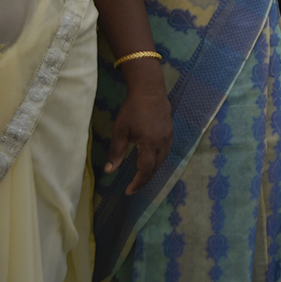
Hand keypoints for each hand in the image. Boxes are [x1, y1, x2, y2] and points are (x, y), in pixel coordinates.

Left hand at [105, 73, 172, 195]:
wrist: (150, 90)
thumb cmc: (132, 109)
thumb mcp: (120, 130)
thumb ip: (116, 152)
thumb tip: (110, 171)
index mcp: (150, 144)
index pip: (146, 170)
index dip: (138, 182)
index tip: (129, 191)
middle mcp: (162, 142)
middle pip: (156, 167)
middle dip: (145, 179)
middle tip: (134, 186)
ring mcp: (168, 136)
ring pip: (163, 159)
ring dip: (153, 170)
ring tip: (141, 175)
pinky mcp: (170, 131)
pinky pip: (166, 150)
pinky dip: (158, 159)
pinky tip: (151, 159)